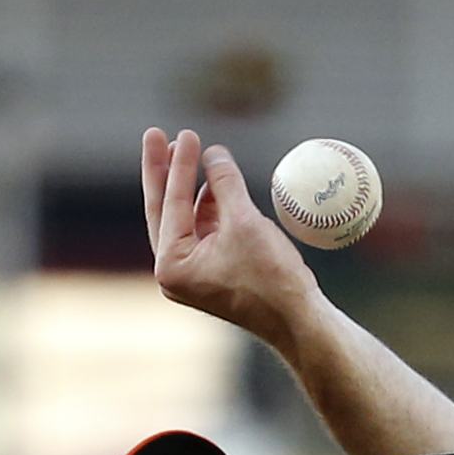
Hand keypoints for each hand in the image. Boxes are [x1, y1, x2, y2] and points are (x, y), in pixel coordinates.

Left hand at [141, 127, 320, 346]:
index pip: (171, 203)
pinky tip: (213, 184)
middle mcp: (175, 273)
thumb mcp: (245, 221)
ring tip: (190, 152)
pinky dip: (206, 208)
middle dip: (164, 172)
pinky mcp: (210, 274)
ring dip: (189, 187)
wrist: (298, 321)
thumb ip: (224, 182)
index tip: (186, 133)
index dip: (179, 164)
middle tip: (156, 135)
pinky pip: (202, 232)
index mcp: (173, 266)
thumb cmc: (271, 278)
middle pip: (164, 210)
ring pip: (183, 220)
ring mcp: (192, 275)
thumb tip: (213, 151)